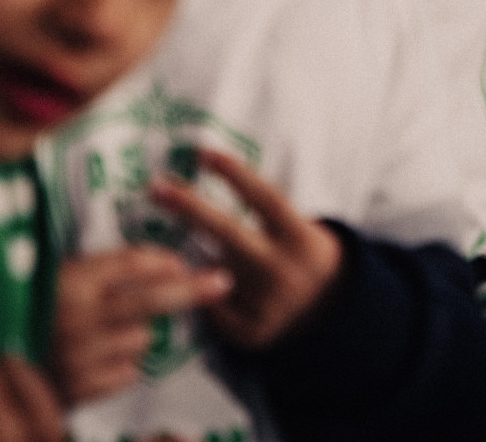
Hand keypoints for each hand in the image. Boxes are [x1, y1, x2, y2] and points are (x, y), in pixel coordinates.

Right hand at [51, 244, 231, 403]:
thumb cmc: (23, 313)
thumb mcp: (53, 278)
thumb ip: (100, 270)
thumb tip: (165, 263)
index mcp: (66, 282)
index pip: (132, 263)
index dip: (163, 260)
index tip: (184, 261)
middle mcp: (76, 318)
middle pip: (151, 299)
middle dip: (192, 289)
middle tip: (222, 282)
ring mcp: (78, 357)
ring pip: (141, 339)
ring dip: (137, 334)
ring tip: (104, 334)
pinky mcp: (78, 390)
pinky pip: (126, 373)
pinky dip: (122, 365)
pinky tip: (96, 360)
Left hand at [148, 148, 341, 350]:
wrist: (329, 310)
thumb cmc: (300, 254)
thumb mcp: (299, 228)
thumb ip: (265, 215)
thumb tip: (213, 178)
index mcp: (301, 238)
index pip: (265, 198)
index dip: (235, 174)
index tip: (203, 153)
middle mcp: (283, 269)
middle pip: (229, 232)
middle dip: (190, 207)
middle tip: (157, 187)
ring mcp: (267, 304)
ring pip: (212, 272)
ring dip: (186, 258)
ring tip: (164, 249)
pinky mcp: (251, 332)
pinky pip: (211, 309)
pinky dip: (201, 295)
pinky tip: (195, 290)